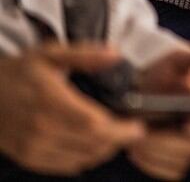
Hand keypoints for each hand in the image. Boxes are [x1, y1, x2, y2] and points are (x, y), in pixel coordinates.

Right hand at [0, 44, 145, 175]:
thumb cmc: (20, 72)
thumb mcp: (51, 53)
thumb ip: (85, 54)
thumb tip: (115, 54)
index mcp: (50, 100)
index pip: (93, 125)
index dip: (120, 130)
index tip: (138, 126)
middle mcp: (41, 127)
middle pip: (92, 144)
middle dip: (118, 140)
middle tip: (133, 131)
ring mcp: (33, 146)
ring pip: (82, 158)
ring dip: (105, 151)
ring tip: (116, 137)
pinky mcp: (28, 157)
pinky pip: (65, 166)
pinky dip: (85, 159)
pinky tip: (94, 147)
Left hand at [128, 45, 189, 180]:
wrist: (144, 92)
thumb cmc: (166, 76)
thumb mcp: (180, 60)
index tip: (188, 126)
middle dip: (169, 141)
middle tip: (145, 133)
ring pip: (179, 164)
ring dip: (154, 151)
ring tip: (135, 138)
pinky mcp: (178, 167)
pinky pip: (165, 171)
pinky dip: (149, 161)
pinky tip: (136, 149)